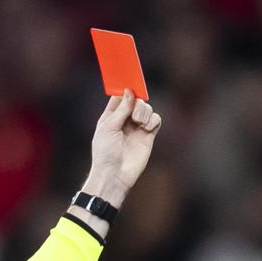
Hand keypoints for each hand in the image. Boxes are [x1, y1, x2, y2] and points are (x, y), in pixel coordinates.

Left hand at [82, 91, 160, 207]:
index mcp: (111, 115)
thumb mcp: (108, 127)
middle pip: (136, 100)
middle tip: (133, 114)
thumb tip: (130, 92)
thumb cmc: (105, 152)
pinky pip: (156, 120)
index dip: (126, 89)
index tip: (131, 84)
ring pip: (147, 108)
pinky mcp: (148, 136)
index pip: (121, 96)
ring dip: (144, 112)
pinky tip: (147, 129)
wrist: (114, 175)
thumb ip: (121, 109)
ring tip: (139, 124)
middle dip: (137, 102)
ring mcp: (137, 128)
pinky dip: (153, 121)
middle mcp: (125, 120)